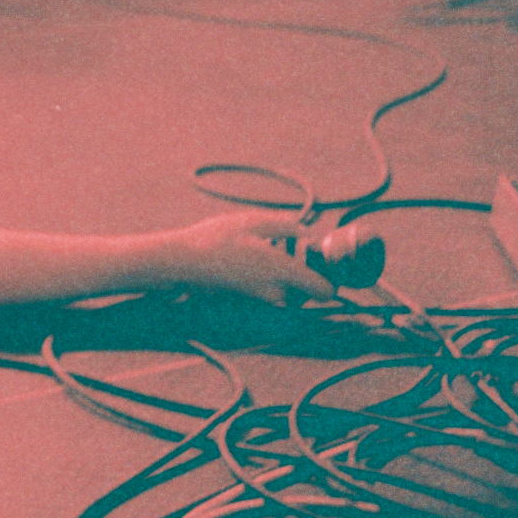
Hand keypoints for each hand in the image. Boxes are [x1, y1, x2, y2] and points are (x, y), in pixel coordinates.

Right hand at [161, 212, 337, 305]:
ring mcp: (264, 296)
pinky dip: (275, 274)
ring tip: (274, 247)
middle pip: (311, 290)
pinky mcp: (252, 295)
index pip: (325, 291)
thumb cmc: (217, 238)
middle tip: (298, 246)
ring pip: (293, 289)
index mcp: (283, 271)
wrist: (184, 261)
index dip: (333, 277)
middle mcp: (277, 290)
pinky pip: (276, 288)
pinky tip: (259, 254)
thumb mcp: (255, 221)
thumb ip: (289, 227)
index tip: (324, 258)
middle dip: (310, 271)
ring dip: (291, 272)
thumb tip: (308, 233)